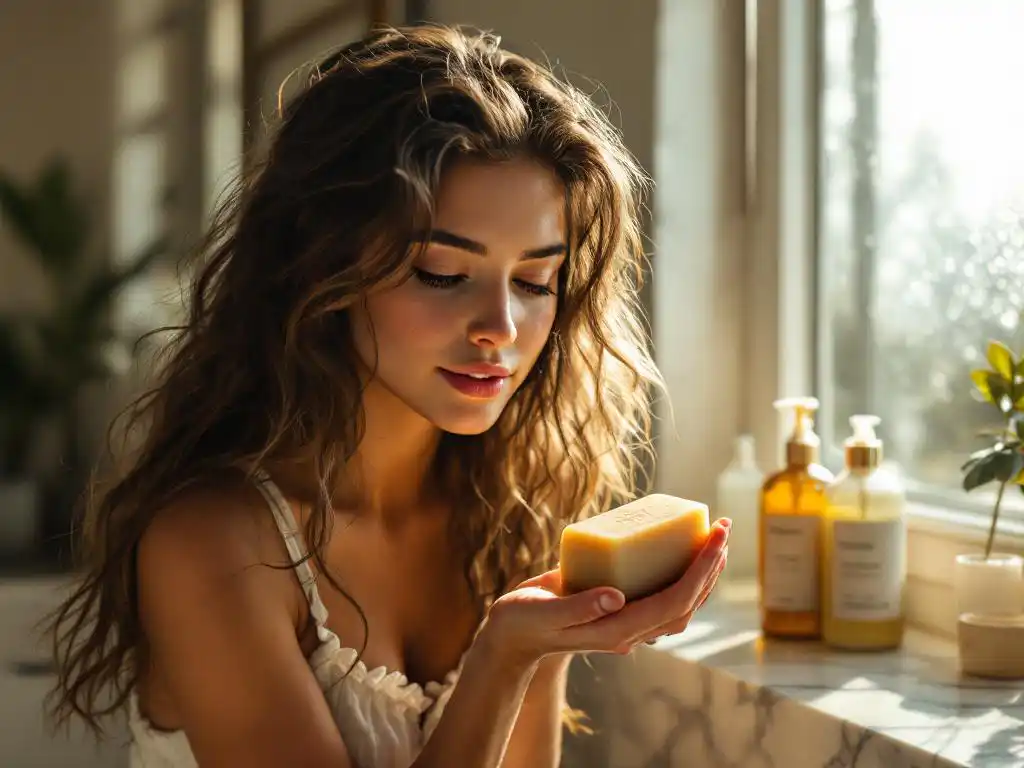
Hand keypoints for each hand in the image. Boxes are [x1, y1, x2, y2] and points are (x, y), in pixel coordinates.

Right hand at [476, 519, 730, 669]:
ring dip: (702, 572)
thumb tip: (616, 597)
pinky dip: (679, 572)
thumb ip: (578, 607)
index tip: (715, 539)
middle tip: (724, 528)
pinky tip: (681, 549)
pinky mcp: (619, 607)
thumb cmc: (524, 621)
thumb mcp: (544, 613)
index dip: (700, 571)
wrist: (512, 634)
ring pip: (679, 601)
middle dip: (710, 566)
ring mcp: (626, 620)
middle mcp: (629, 629)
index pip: (674, 602)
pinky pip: (660, 592)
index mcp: (616, 631)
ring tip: (715, 539)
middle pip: (686, 603)